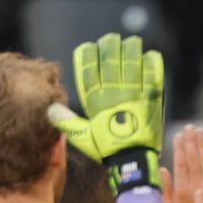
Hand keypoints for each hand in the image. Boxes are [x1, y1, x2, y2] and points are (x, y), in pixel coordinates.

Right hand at [54, 33, 165, 190]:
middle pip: (110, 62)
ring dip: (131, 50)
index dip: (89, 55)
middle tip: (112, 39)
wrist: (133, 163)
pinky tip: (151, 55)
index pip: (89, 70)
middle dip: (110, 47)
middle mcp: (113, 94)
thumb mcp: (84, 137)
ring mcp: (133, 96)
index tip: (90, 46)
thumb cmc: (108, 150)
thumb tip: (51, 109)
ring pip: (131, 65)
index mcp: (96, 102)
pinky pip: (152, 78)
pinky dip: (152, 65)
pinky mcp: (151, 101)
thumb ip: (68, 122)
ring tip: (132, 41)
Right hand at [160, 125, 202, 202]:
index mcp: (184, 191)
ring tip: (200, 131)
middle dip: (192, 143)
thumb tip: (162, 169)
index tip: (180, 135)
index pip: (183, 165)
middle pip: (195, 161)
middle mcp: (197, 189)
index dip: (181, 149)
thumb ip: (165, 189)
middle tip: (191, 127)